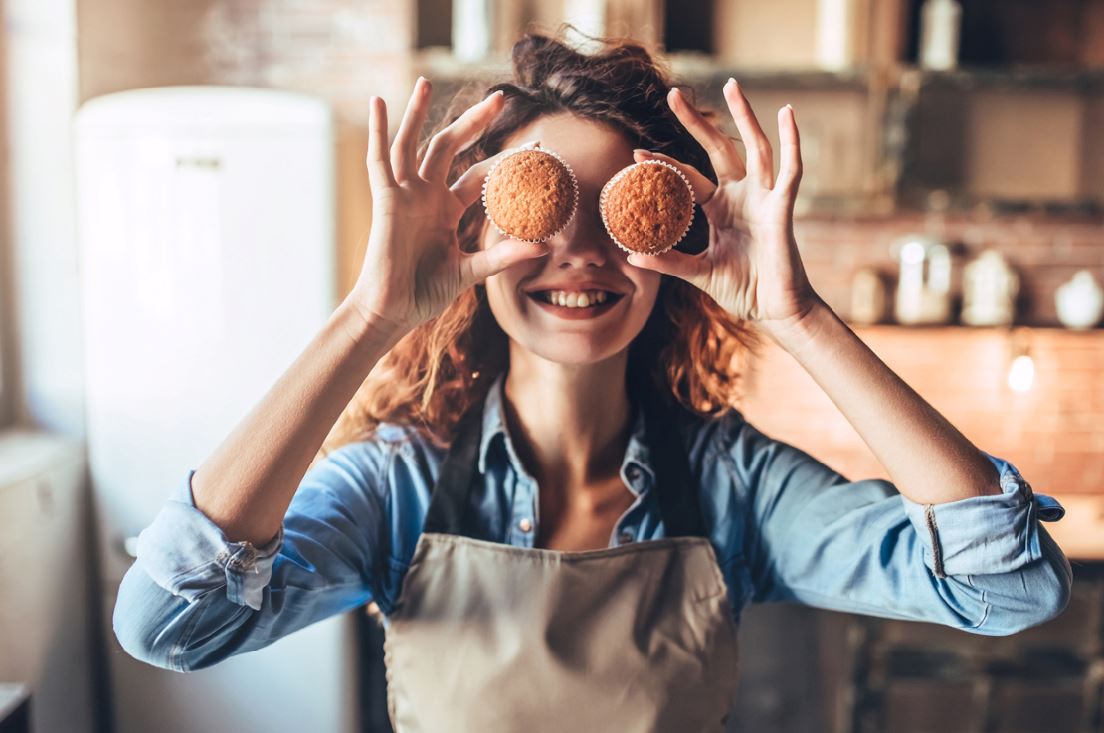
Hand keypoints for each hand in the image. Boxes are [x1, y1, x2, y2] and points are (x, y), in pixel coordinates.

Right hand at [348, 78, 549, 337]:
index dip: (506, 160)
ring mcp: (405, 195)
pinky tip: (378, 103)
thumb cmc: (426, 293)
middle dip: (474, 122)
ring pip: (413, 144)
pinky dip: (378, 131)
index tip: (538, 147)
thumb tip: (545, 247)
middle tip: (500, 97)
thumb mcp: (471, 271)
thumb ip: (503, 256)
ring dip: (418, 112)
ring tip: (426, 82)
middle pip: (451, 147)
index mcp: (447, 209)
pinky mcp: (386, 201)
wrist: (393, 311)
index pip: (481, 175)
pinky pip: (380, 160)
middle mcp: (426, 195)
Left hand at [625, 79, 823, 340]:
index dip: (663, 165)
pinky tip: (787, 114)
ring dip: (744, 116)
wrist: (775, 311)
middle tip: (673, 95)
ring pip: (754, 147)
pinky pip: (789, 170)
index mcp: (719, 209)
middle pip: (718, 149)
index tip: (635, 153)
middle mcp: (741, 197)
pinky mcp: (782, 207)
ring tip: (732, 85)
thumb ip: (669, 262)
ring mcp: (763, 199)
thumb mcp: (699, 273)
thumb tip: (631, 255)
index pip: (687, 178)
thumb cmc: (742, 290)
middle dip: (697, 122)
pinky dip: (792, 142)